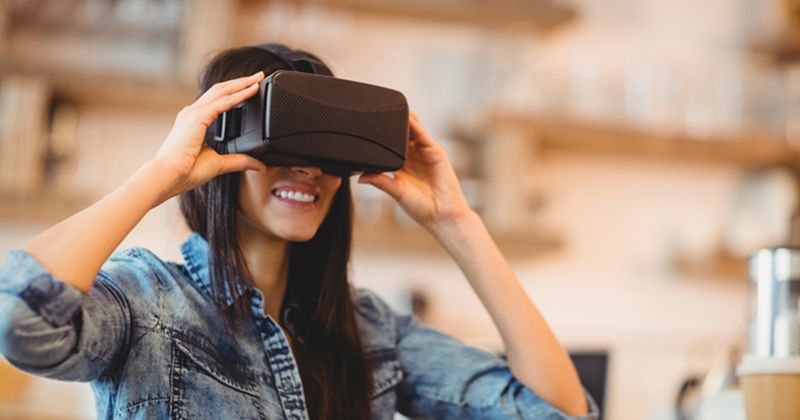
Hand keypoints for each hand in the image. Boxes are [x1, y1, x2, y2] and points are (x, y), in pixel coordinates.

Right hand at [153, 71, 267, 198]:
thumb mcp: (219, 164)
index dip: (234, 92)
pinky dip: (239, 95)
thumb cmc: (186, 172)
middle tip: (258, 76)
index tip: (251, 89)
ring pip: (222, 91)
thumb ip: (240, 161)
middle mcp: (192, 113)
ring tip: (258, 77)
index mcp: (194, 121)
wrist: (168, 176)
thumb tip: (260, 165)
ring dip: (241, 83)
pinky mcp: (197, 117)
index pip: (216, 100)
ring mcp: (193, 112)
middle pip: (220, 90)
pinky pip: (223, 102)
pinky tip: (252, 90)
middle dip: (240, 82)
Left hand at [358, 112, 471, 231]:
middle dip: (392, 124)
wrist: (443, 216)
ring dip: (404, 120)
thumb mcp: (396, 192)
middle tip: (376, 112)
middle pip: (402, 135)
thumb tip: (360, 177)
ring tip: (391, 108)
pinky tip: (407, 118)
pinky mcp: (437, 153)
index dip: (381, 137)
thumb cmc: (422, 208)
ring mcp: (426, 153)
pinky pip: (424, 136)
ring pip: (413, 131)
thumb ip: (380, 182)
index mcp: (403, 167)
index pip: (390, 146)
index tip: (368, 126)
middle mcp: (415, 158)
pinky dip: (416, 126)